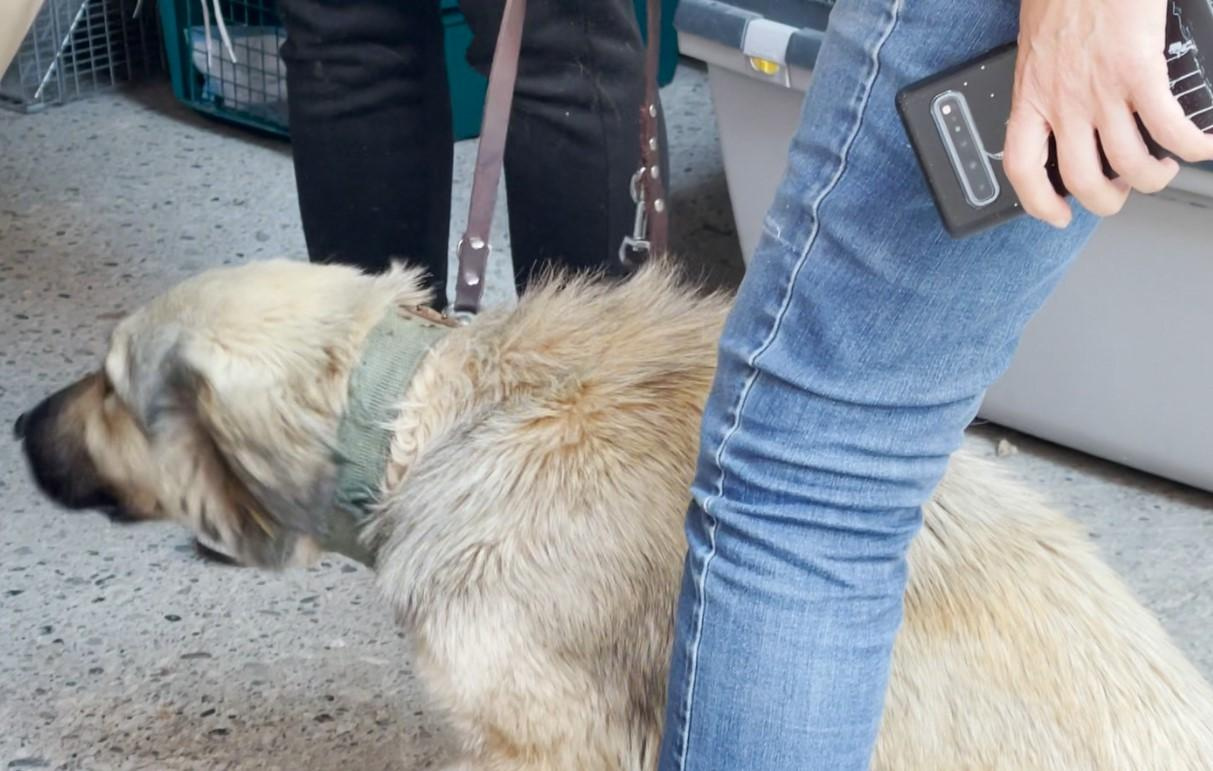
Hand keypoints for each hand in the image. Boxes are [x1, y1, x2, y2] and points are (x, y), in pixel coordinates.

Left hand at [1004, 0, 1212, 227]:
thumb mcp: (1038, 44)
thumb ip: (1047, 78)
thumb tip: (1061, 98)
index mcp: (1032, 95)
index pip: (1021, 167)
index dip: (1039, 202)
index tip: (1057, 214)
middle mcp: (1063, 101)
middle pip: (1081, 178)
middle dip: (1107, 199)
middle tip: (1121, 192)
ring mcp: (1100, 90)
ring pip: (1129, 162)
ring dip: (1153, 177)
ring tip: (1164, 168)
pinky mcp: (1138, 70)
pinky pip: (1168, 126)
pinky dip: (1192, 144)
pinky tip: (1202, 145)